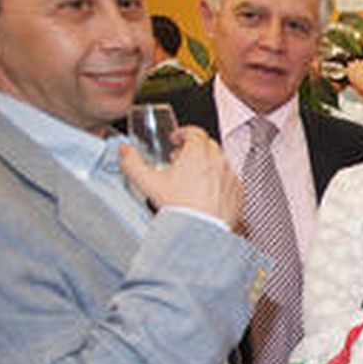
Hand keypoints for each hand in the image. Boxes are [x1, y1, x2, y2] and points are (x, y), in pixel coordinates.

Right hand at [120, 125, 241, 225]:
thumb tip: (124, 151)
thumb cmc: (180, 208)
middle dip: (194, 149)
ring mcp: (230, 177)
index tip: (176, 139)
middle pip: (208, 146)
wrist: (201, 232)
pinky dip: (219, 182)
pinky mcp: (238, 192)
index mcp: (199, 153)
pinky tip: (206, 193)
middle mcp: (219, 161)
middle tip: (180, 159)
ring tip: (192, 178)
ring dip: (207, 165)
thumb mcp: (148, 182)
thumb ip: (132, 163)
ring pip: (220, 163)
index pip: (195, 132)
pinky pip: (229, 181)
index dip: (183, 133)